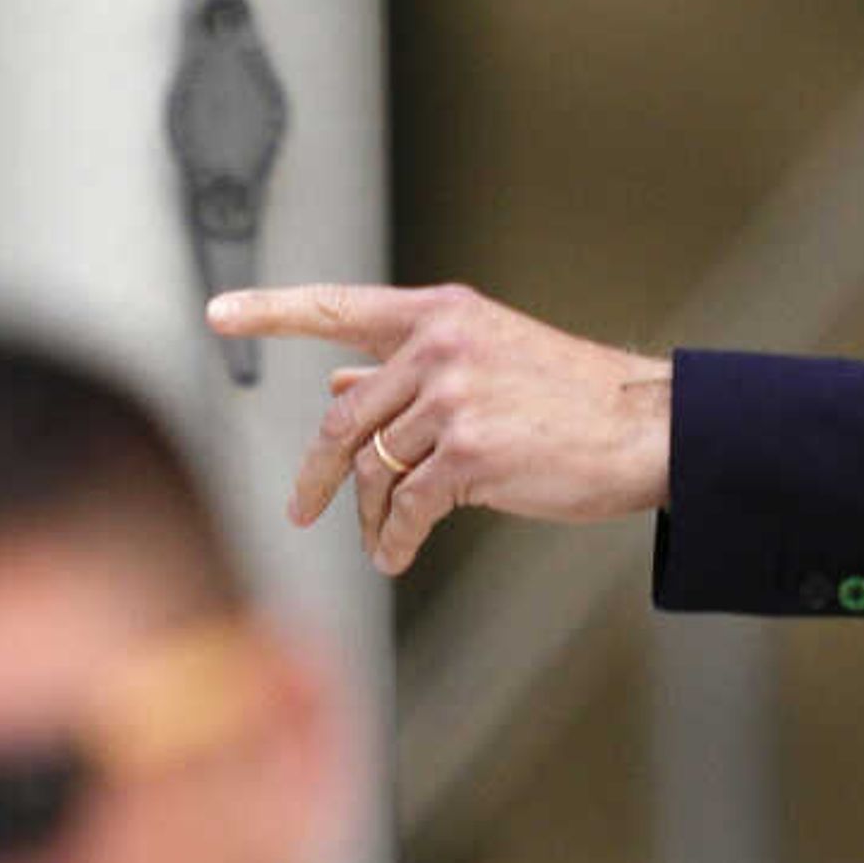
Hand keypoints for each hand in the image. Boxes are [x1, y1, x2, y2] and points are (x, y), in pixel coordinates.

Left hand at [205, 283, 672, 574]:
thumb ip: (411, 370)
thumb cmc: (572, 399)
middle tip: (301, 508)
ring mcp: (454, 398)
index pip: (340, 307)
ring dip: (374, 517)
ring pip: (376, 470)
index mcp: (441, 314)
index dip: (272, 310)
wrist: (645, 428)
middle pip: (345, 418)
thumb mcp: (489, 362)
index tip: (219, 313)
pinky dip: (396, 539)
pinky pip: (408, 507)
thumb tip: (340, 380)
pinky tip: (397, 555)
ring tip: (383, 542)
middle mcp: (441, 346)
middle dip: (319, 473)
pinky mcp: (470, 452)